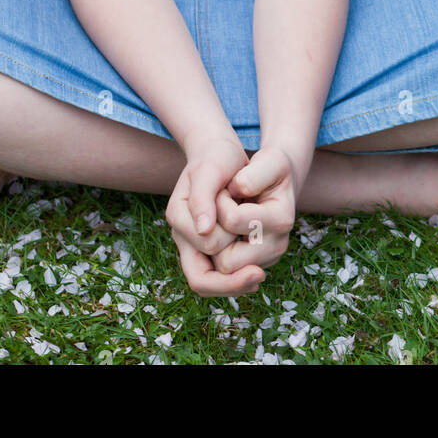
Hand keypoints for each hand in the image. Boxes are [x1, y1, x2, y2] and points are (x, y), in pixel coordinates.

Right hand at [166, 136, 266, 297]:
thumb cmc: (217, 158)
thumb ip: (203, 197)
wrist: (219, 155)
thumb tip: (204, 230)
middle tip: (259, 274)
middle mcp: (184, 235)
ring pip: (210, 281)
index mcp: (179, 216)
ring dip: (234, 277)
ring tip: (258, 273)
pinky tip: (256, 270)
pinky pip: (219, 275)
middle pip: (200, 279)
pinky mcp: (211, 247)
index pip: (206, 246)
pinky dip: (236, 276)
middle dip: (230, 279)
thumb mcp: (210, 169)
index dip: (228, 246)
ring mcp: (195, 244)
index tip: (254, 253)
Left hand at [209, 145, 298, 279]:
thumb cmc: (271, 167)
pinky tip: (220, 230)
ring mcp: (266, 259)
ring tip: (220, 220)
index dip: (219, 201)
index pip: (232, 220)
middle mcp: (277, 246)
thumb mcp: (268, 161)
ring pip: (223, 271)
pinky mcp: (255, 265)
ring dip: (213, 246)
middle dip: (214, 233)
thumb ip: (250, 179)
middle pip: (227, 261)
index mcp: (281, 219)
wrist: (280, 180)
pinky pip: (225, 273)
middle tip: (218, 210)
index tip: (224, 187)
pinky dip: (216, 255)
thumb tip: (232, 213)